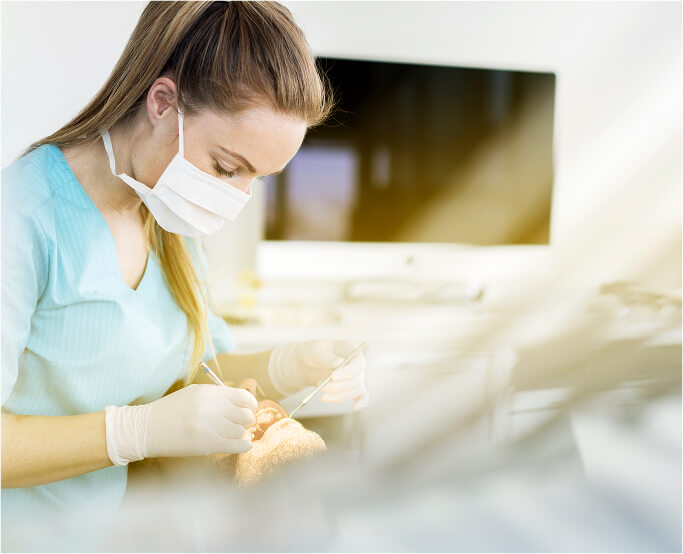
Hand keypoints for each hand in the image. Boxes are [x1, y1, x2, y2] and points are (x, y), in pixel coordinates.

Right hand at [104, 384, 257, 464]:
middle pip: (246, 415)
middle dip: (246, 420)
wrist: (147, 429)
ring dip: (240, 434)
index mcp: (210, 393)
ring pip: (241, 431)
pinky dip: (244, 446)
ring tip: (231, 434)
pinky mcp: (208, 445)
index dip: (250, 404)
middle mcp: (212, 408)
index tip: (248, 409)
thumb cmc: (171, 410)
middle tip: (240, 424)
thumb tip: (244, 402)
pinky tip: (243, 445)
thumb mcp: (194, 393)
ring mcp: (211, 427)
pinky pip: (237, 445)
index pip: (244, 397)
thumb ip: (218, 396)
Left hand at [267, 339, 368, 410]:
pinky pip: (362, 396)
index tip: (332, 376)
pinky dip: (361, 402)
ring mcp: (356, 377)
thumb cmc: (313, 352)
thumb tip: (338, 364)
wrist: (307, 364)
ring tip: (322, 396)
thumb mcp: (317, 350)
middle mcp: (357, 364)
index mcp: (352, 350)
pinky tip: (356, 408)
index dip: (347, 372)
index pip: (358, 363)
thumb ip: (328, 357)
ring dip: (340, 396)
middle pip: (357, 380)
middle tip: (323, 388)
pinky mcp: (352, 388)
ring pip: (355, 391)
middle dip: (339, 386)